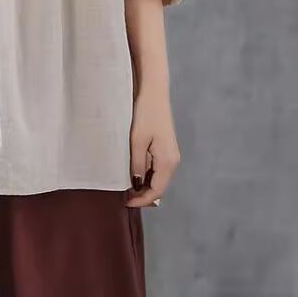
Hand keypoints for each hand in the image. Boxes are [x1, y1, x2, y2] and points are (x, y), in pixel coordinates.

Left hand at [125, 87, 180, 207]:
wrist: (154, 93)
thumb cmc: (145, 115)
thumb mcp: (137, 141)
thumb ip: (137, 164)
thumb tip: (136, 184)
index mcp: (167, 162)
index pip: (156, 191)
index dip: (142, 200)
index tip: (126, 203)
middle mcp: (173, 161)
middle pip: (159, 187)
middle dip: (143, 195)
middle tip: (125, 197)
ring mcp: (170, 154)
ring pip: (158, 178)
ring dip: (144, 185)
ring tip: (127, 186)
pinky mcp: (166, 148)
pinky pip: (157, 168)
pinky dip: (147, 174)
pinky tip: (134, 172)